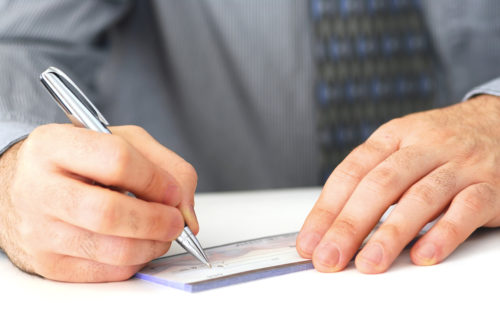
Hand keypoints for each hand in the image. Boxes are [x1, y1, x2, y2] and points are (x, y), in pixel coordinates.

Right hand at [0, 124, 197, 281]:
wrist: (27, 188)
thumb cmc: (80, 162)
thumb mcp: (121, 141)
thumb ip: (165, 165)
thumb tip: (187, 212)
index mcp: (55, 145)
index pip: (117, 161)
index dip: (156, 180)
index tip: (173, 192)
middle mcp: (39, 188)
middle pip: (110, 213)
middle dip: (157, 221)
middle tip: (176, 222)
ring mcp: (40, 230)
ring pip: (113, 250)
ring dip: (152, 245)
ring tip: (162, 233)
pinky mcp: (48, 263)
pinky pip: (107, 272)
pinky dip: (136, 261)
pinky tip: (139, 245)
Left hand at [297, 95, 499, 272]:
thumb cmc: (443, 144)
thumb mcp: (403, 148)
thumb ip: (373, 180)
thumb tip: (331, 227)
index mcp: (393, 136)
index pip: (351, 172)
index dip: (326, 209)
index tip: (309, 241)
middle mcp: (424, 146)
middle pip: (380, 185)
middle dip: (348, 226)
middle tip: (328, 258)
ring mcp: (460, 164)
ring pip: (420, 198)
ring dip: (390, 234)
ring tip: (368, 263)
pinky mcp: (492, 186)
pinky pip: (467, 209)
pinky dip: (443, 233)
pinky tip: (423, 255)